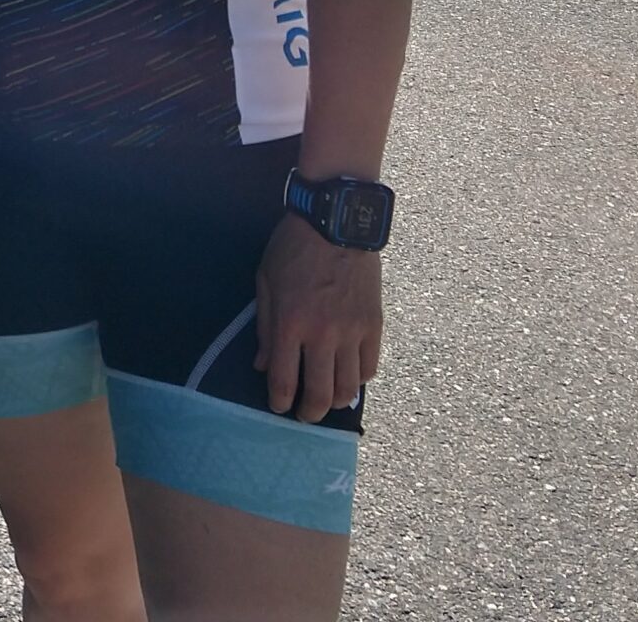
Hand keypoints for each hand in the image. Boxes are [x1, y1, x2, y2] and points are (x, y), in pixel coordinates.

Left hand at [255, 210, 383, 422]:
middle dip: (310, 412)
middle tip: (305, 415)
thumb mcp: (266, 282)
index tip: (278, 407)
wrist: (336, 222)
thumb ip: (265, 327)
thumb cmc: (293, 248)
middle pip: (321, 393)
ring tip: (328, 402)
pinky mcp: (375, 324)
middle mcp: (323, 334)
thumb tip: (263, 366)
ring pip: (350, 387)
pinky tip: (350, 378)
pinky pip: (370, 366)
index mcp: (291, 323)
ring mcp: (352, 331)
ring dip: (337, 402)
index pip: (285, 379)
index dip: (280, 401)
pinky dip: (360, 380)